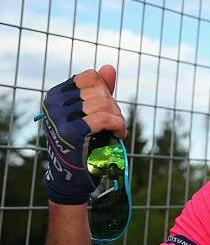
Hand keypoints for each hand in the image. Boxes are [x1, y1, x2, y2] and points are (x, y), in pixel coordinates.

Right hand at [41, 65, 125, 203]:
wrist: (73, 177)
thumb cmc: (83, 143)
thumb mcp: (91, 113)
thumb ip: (100, 90)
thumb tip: (109, 67)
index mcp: (56, 96)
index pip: (90, 77)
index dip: (106, 90)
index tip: (107, 107)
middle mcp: (54, 105)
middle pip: (99, 90)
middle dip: (114, 106)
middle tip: (115, 122)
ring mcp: (60, 119)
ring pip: (104, 104)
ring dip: (118, 117)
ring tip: (117, 129)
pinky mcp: (72, 133)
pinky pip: (105, 118)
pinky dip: (118, 125)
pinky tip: (120, 134)